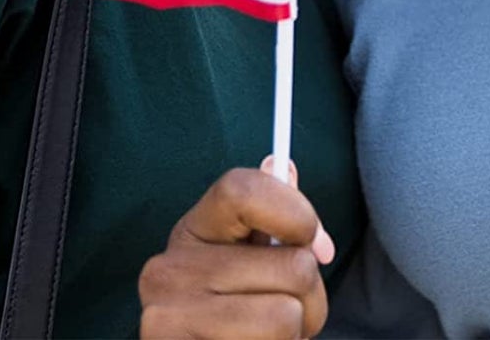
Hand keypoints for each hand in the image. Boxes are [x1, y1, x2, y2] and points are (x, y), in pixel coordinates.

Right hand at [138, 162, 335, 339]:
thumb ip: (271, 216)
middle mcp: (169, 271)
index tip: (321, 246)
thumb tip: (282, 166)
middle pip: (293, 266)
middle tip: (293, 313)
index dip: (296, 211)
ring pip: (286, 317)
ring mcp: (168, 321)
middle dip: (311, 297)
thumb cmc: (234, 314)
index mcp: (191, 232)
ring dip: (295, 334)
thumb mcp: (246, 261)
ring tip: (271, 338)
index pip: (242, 190)